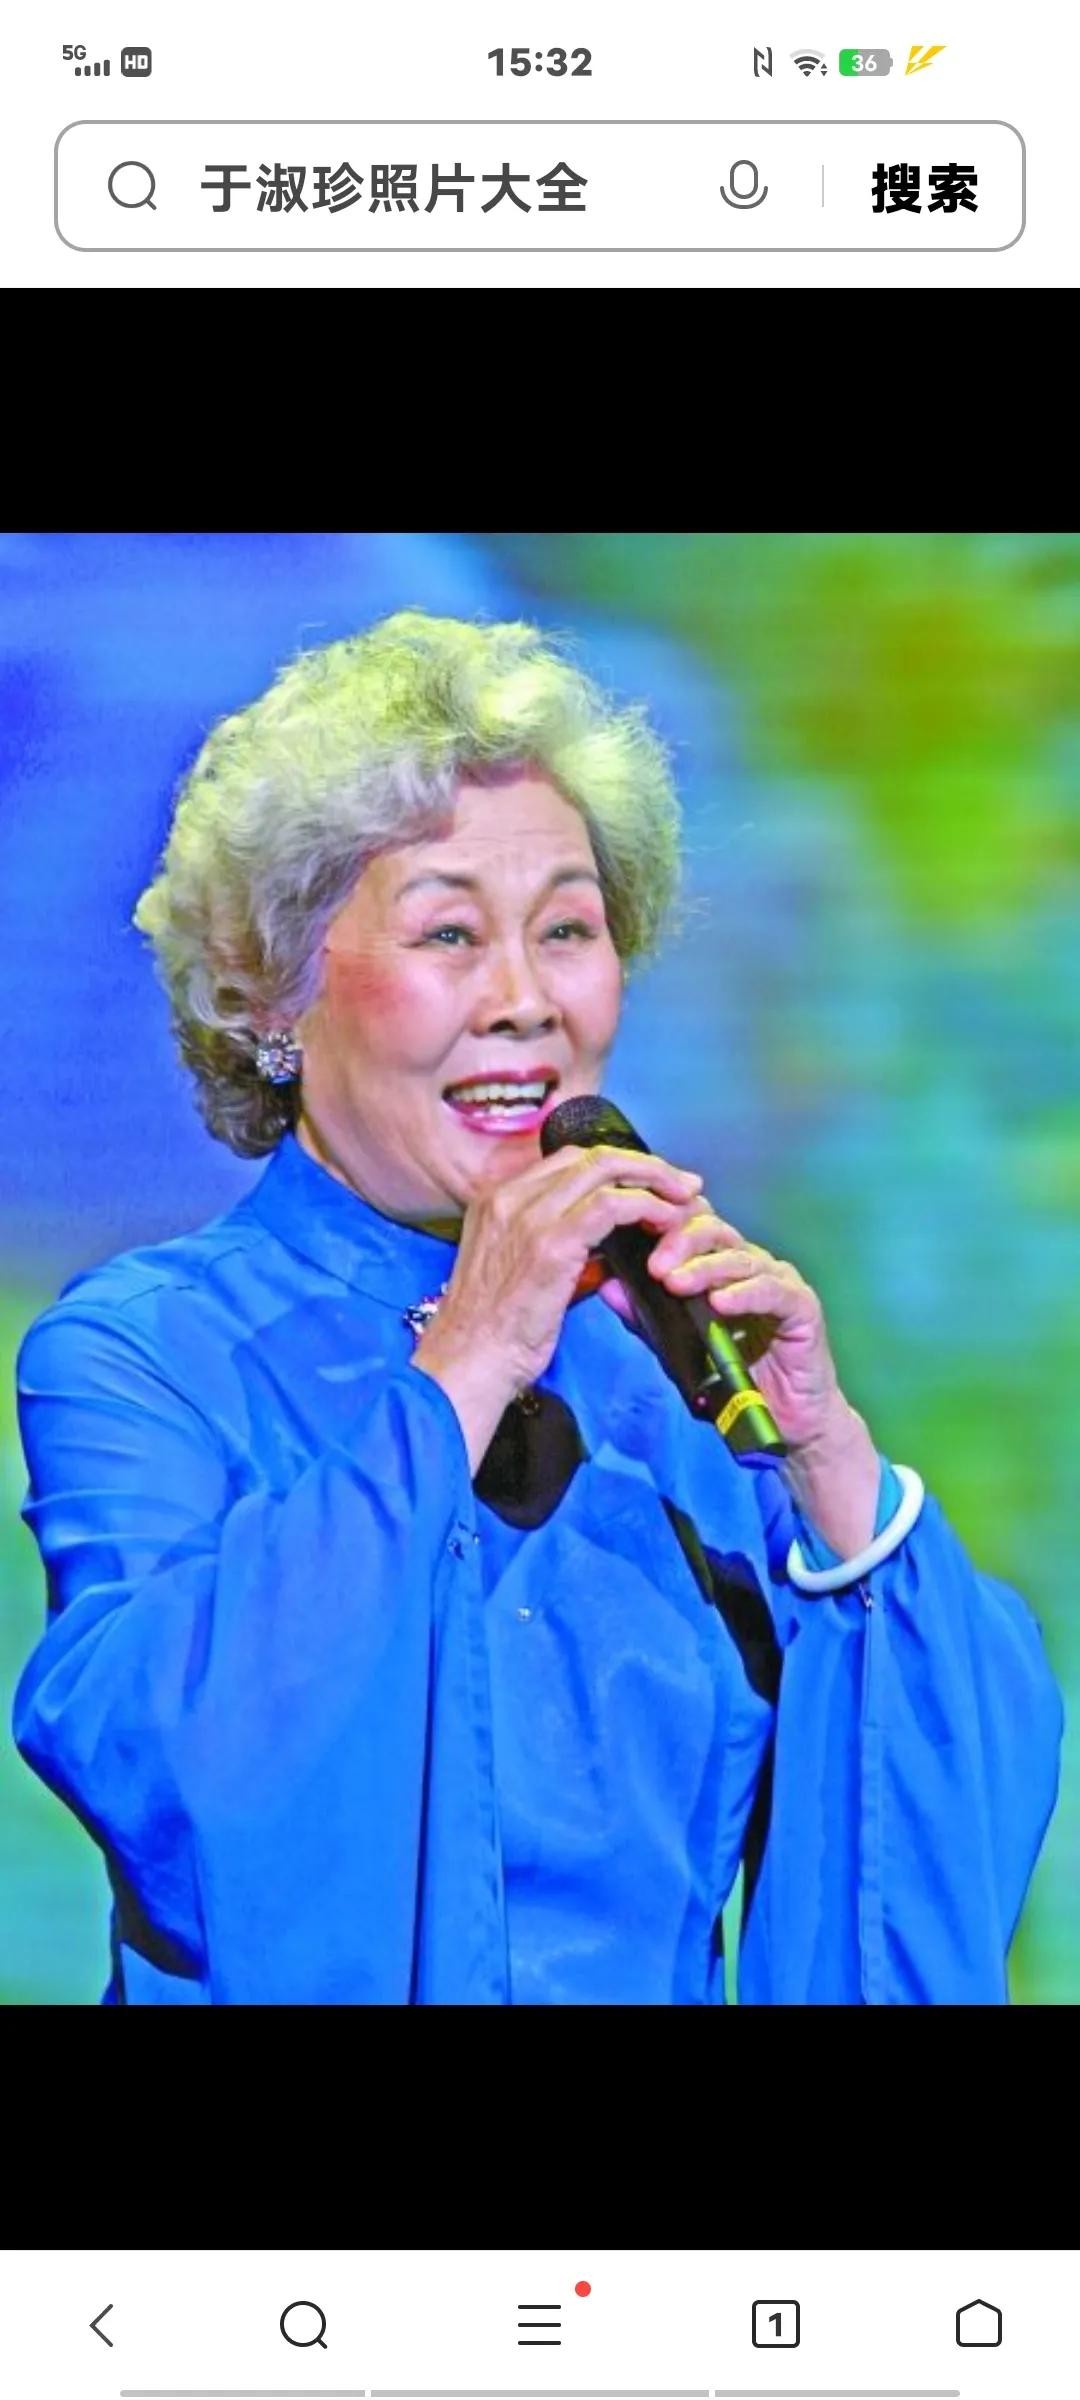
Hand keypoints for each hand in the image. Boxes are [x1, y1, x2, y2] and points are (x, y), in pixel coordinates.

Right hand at [420, 1142, 703, 1406]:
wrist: (467, 1361)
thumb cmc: (493, 1332)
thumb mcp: (517, 1272)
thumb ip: (557, 1248)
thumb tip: (605, 1250)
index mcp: (496, 1200)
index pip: (566, 1161)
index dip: (614, 1166)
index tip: (648, 1182)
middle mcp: (509, 1196)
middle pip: (589, 1155)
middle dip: (642, 1164)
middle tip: (679, 1183)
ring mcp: (529, 1216)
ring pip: (605, 1170)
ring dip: (653, 1180)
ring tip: (683, 1198)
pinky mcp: (552, 1243)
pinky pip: (613, 1205)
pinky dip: (647, 1207)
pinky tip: (665, 1222)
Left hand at [598, 1192, 848, 1453]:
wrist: (783, 1420)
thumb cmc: (731, 1378)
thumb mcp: (676, 1346)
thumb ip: (644, 1316)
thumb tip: (605, 1285)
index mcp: (719, 1262)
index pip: (691, 1223)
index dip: (663, 1221)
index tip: (631, 1234)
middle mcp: (749, 1262)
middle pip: (714, 1230)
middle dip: (679, 1241)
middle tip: (653, 1266)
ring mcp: (778, 1280)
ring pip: (740, 1257)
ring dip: (706, 1267)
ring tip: (675, 1282)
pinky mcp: (802, 1305)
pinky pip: (773, 1291)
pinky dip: (746, 1294)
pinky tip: (721, 1302)